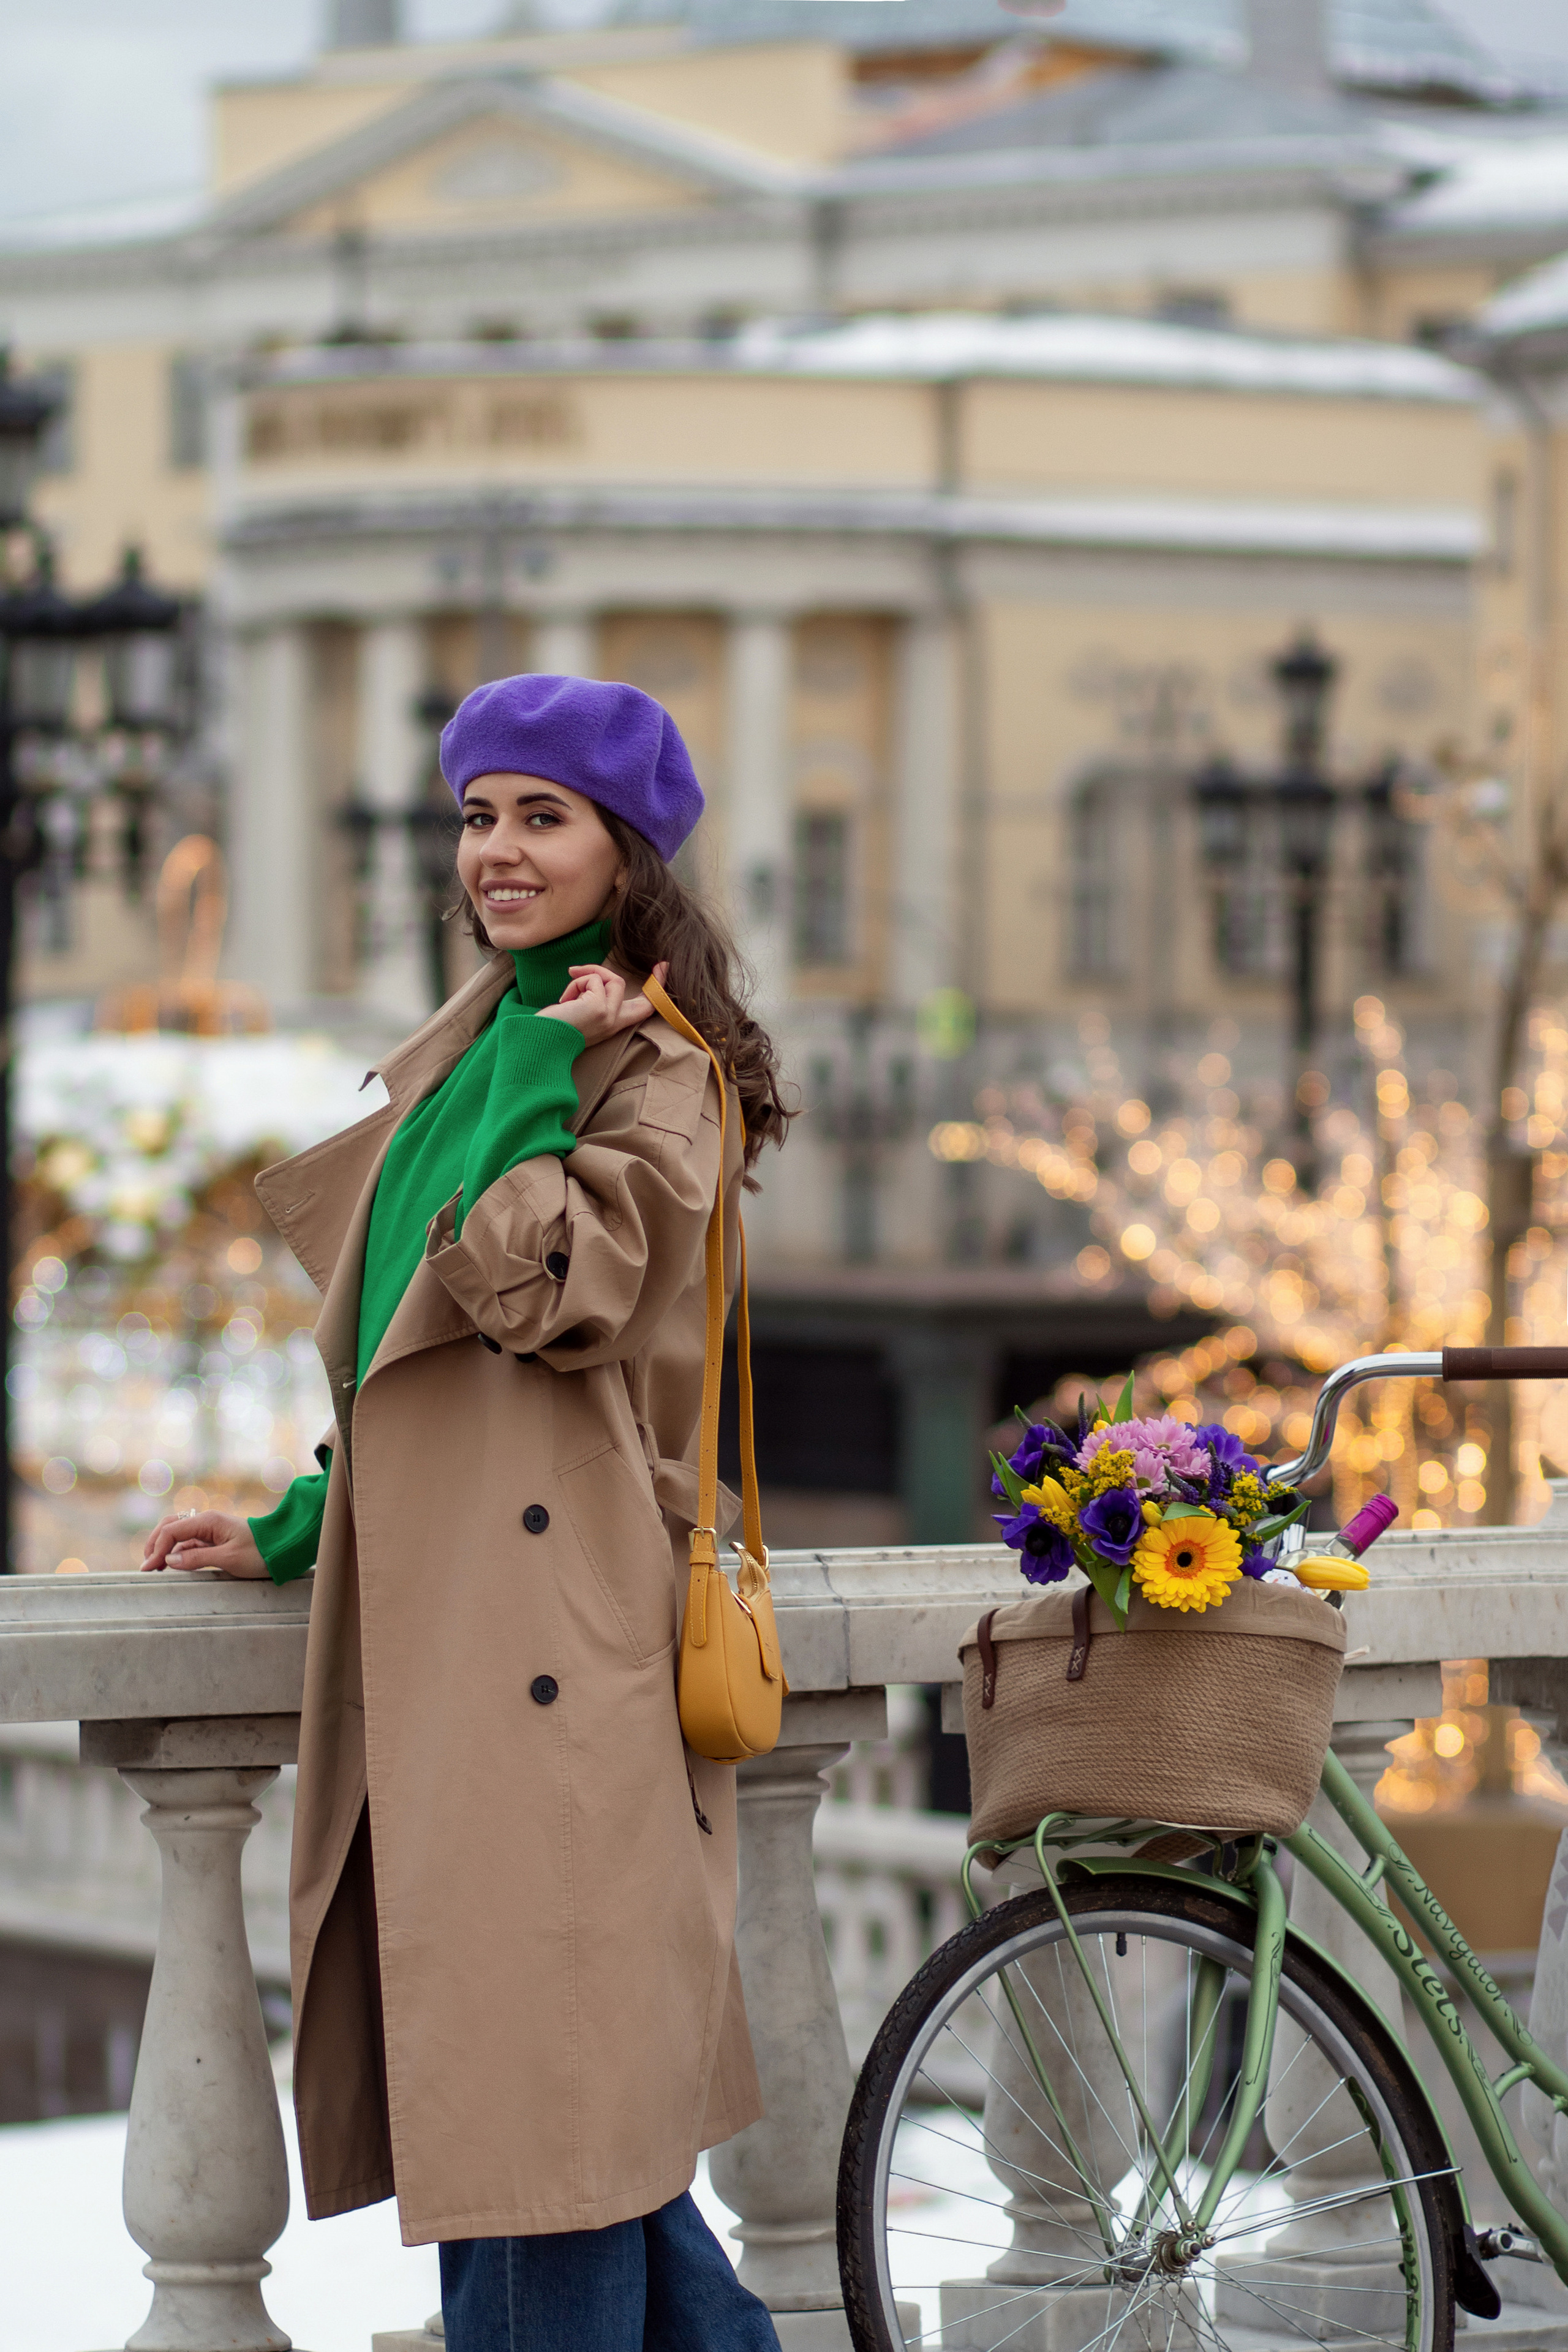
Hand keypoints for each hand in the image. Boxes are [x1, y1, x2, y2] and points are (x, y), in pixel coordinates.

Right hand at [141, 1509, 269, 1578]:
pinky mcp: (214, 1540)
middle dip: (155, 1544)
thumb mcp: (228, 1558)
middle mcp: (206, 1522)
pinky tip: (171, 1565)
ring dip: (164, 1548)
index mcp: (208, 1521)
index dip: (157, 1549)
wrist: (282, 1550)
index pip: (172, 1530)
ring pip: (178, 1535)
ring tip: (154, 1567)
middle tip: (146, 1566)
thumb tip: (169, 1560)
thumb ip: (197, 1558)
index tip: (148, 1568)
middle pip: (170, 1527)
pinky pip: (189, 1543)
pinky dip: (176, 1552)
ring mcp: (209, 1530)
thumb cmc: (259, 1553)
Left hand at [537, 961, 668, 1047]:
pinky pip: (593, 979)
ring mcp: (609, 1015)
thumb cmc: (552, 1030)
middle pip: (636, 994)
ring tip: (569, 995)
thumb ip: (593, 1001)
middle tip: (661, 964)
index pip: (641, 1009)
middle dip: (652, 979)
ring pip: (610, 979)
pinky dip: (576, 982)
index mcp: (612, 1025)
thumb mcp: (580, 1014)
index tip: (664, 969)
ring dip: (587, 977)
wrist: (540, 1045)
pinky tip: (565, 1000)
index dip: (656, 990)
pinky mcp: (599, 1007)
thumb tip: (591, 978)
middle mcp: (614, 1022)